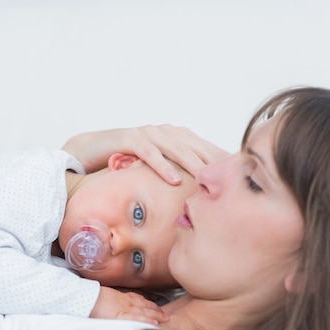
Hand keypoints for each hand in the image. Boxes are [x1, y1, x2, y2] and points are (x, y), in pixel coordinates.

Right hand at [62, 124, 228, 184]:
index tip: (241, 178)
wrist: (89, 151)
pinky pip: (150, 153)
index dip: (222, 161)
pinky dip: (163, 166)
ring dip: (193, 164)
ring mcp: (148, 133)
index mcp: (176, 138)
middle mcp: (165, 132)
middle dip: (215, 162)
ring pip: (176, 148)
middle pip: (196, 147)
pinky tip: (174, 180)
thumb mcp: (155, 170)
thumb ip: (176, 175)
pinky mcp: (130, 139)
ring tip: (209, 180)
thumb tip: (200, 197)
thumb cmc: (125, 163)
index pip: (205, 149)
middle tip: (233, 180)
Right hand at [89, 286, 168, 324]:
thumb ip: (112, 299)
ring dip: (155, 315)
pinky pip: (136, 319)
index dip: (148, 303)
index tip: (155, 306)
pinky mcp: (120, 316)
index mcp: (120, 296)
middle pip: (144, 304)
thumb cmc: (91, 297)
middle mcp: (125, 301)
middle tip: (165, 314)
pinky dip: (146, 320)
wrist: (85, 297)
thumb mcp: (104, 295)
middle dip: (156, 309)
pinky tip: (154, 324)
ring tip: (165, 319)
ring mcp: (123, 308)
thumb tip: (112, 303)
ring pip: (143, 311)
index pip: (138, 298)